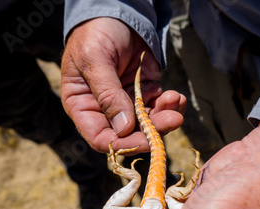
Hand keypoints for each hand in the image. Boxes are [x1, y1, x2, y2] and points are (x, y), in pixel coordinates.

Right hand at [61, 18, 185, 152]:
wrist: (116, 8)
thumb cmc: (96, 32)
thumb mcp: (95, 59)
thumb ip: (108, 94)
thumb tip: (124, 128)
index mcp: (83, 107)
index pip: (100, 137)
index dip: (121, 144)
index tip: (143, 139)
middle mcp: (104, 111)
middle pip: (128, 135)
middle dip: (151, 131)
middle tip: (171, 121)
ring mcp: (126, 104)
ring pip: (147, 125)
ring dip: (164, 118)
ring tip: (174, 101)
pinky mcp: (145, 94)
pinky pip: (159, 109)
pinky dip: (170, 106)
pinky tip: (176, 97)